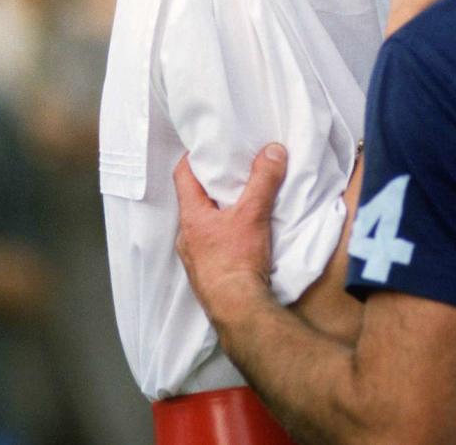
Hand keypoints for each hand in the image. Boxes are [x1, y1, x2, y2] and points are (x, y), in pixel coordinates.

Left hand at [174, 144, 287, 328]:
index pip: (182, 176)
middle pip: (195, 199)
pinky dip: (227, 231)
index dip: (194, 157)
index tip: (211, 145)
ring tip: (244, 197)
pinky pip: (214, 243)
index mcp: (191, 217)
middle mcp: (187, 237)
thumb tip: (273, 150)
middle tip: (235, 168)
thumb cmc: (237, 260)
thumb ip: (263, 180)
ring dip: (222, 209)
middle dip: (214, 183)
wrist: (239, 311)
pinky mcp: (210, 274)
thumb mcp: (253, 213)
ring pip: (205, 223)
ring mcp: (196, 258)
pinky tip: (246, 233)